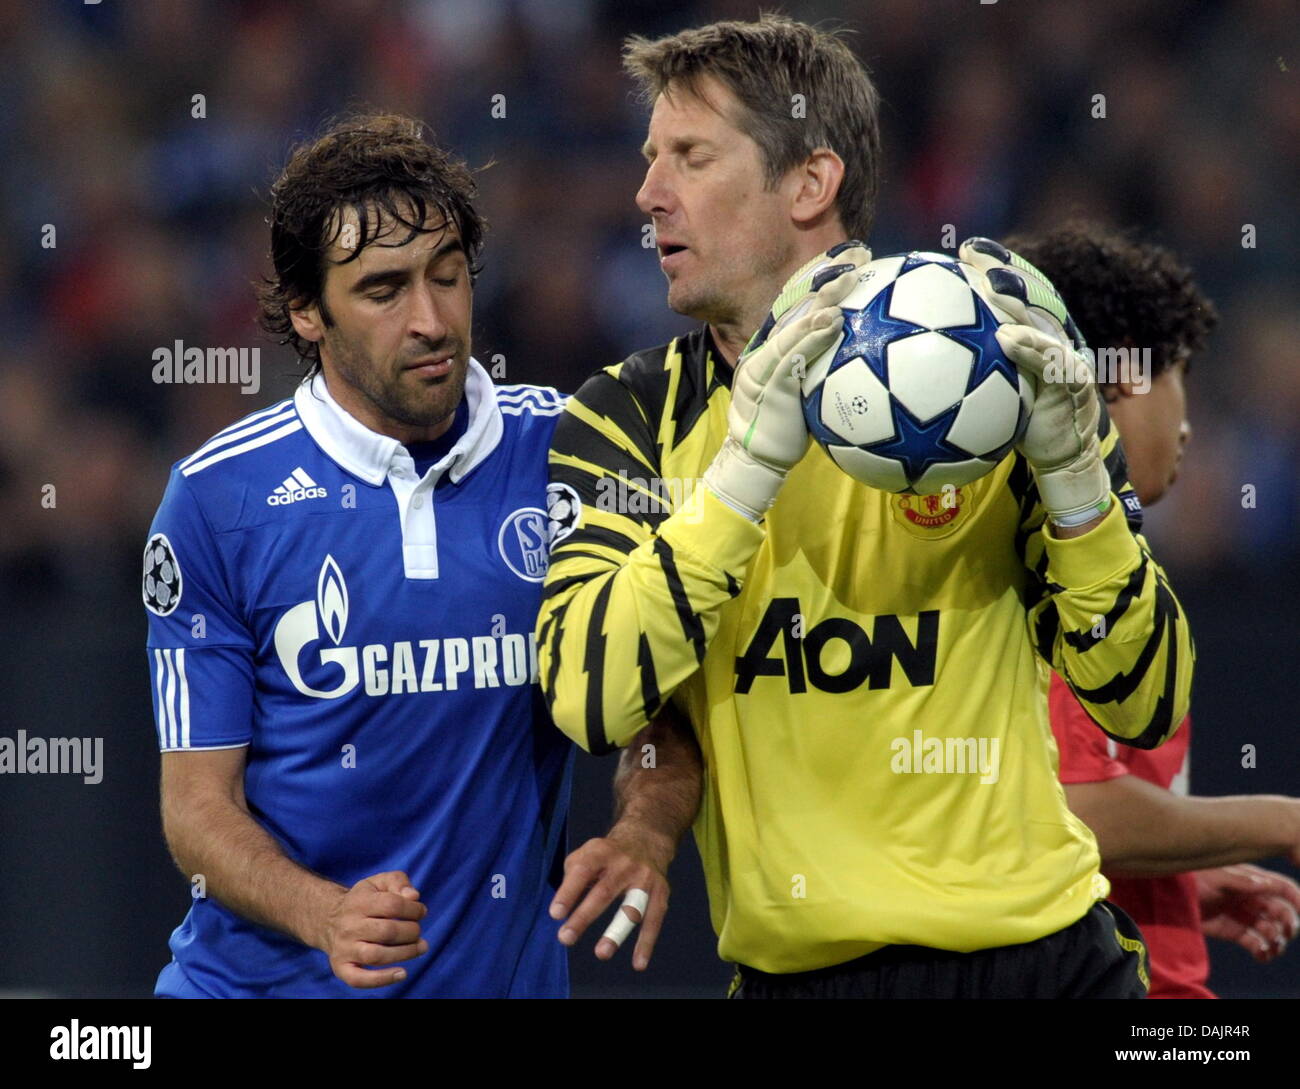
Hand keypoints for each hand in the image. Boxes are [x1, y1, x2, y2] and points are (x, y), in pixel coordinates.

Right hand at [320, 870, 428, 987]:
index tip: (421, 912)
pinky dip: (382, 979)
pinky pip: (359, 979)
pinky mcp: (341, 967)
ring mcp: (343, 949)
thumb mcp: (378, 882)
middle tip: (417, 931)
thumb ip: (398, 881)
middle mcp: (348, 926)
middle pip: (387, 931)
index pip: (392, 905)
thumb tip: (413, 896)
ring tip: (420, 947)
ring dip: (405, 953)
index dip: (413, 909)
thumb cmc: (363, 900)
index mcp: (358, 902)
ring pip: (376, 955)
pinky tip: (402, 973)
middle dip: (412, 932)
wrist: (327, 919)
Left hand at [549, 827, 672, 970]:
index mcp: (601, 852)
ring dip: (616, 932)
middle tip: (566, 938)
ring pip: (631, 908)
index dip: (569, 892)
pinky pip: (654, 920)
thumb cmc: (605, 855)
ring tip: (601, 953)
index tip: (556, 914)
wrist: (646, 838)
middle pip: (603, 892)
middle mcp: (624, 864)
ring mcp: (644, 878)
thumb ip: (573, 876)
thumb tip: (565, 908)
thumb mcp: (586, 853)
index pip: (582, 871)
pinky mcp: (661, 892)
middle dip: (584, 917)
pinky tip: (638, 964)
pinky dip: (647, 943)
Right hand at [704, 240, 872, 519]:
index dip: (823, 277)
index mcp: (776, 348)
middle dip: (826, 275)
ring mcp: (763, 364)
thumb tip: (868, 356)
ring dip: (821, 300)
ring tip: (847, 281)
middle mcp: (766, 349)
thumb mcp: (807, 394)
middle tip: (859, 255)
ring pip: (793, 324)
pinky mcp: (766, 384)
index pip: (799, 304)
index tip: (852, 257)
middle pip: (796, 303)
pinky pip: (791, 355)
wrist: (756, 460)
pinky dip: (812, 337)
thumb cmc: (787, 430)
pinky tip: (833, 323)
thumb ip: (823, 370)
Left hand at [959, 236, 1109, 526]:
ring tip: (994, 284)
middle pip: (1026, 293)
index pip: (1006, 295)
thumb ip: (951, 379)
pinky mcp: (1075, 382)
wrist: (1057, 458)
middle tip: (973, 251)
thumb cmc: (1010, 428)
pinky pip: (1052, 361)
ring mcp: (1064, 356)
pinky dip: (1031, 348)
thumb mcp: (978, 401)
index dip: (988, 267)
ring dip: (1019, 298)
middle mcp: (1048, 338)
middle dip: (1002, 267)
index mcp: (1026, 337)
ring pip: (1042, 317)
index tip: (959, 250)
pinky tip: (1007, 339)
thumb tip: (896, 371)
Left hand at [1196, 864, 1299, 963]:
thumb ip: (1240, 881)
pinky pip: (1255, 943)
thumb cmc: (1192, 877)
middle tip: (1283, 933)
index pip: (1282, 888)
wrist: (1167, 893)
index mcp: (1250, 880)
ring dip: (1276, 940)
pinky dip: (1263, 951)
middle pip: (1281, 912)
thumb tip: (1265, 884)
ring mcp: (1242, 915)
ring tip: (1270, 946)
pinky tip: (1262, 955)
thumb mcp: (1216, 877)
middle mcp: (1251, 898)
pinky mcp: (1232, 930)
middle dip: (1287, 924)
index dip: (1296, 899)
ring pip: (1270, 930)